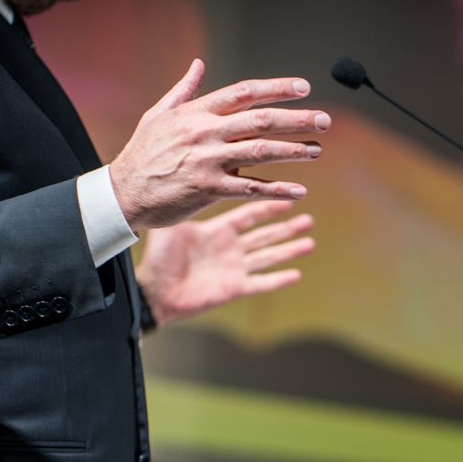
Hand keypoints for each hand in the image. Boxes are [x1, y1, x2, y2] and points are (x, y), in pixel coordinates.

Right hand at [109, 59, 330, 231]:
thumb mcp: (158, 115)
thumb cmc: (142, 154)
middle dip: (297, 119)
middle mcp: (206, 132)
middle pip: (261, 120)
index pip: (245, 92)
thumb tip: (198, 64)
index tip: (303, 87)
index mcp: (197, 112)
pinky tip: (298, 191)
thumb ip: (183, 90)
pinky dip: (277, 189)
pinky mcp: (209, 189)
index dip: (277, 88)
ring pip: (261, 151)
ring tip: (317, 151)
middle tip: (324, 121)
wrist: (123, 193)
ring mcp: (208, 161)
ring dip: (294, 151)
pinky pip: (251, 188)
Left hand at [134, 200, 314, 326]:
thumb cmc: (158, 257)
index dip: (269, 205)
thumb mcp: (174, 224)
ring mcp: (233, 268)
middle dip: (287, 227)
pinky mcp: (232, 289)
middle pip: (265, 234)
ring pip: (268, 256)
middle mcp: (229, 248)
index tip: (288, 195)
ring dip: (289, 250)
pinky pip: (259, 283)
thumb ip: (187, 201)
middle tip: (308, 218)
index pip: (249, 214)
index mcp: (218, 230)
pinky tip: (296, 274)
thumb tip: (189, 171)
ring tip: (310, 242)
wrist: (152, 290)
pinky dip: (277, 280)